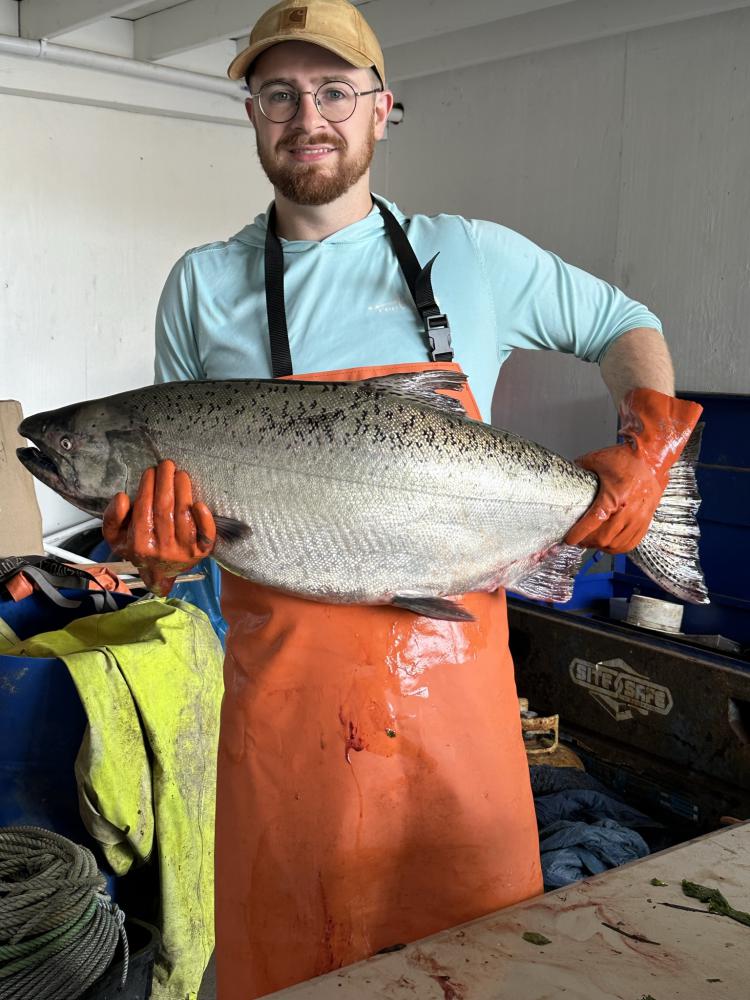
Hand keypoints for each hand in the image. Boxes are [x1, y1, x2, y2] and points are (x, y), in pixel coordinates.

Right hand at [103, 459, 215, 595]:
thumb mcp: (116, 537)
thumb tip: (122, 498)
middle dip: (165, 483)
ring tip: (180, 474)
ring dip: (183, 491)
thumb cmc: (139, 547)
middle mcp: (162, 549)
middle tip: (167, 465)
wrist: (160, 572)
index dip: (147, 488)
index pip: (143, 510)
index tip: (150, 471)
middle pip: (164, 509)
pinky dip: (205, 519)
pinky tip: (199, 503)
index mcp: (139, 545)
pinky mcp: (201, 551)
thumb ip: (112, 518)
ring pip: (184, 516)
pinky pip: (206, 535)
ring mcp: (183, 551)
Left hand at [564, 388, 701, 553]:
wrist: (653, 458)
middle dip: (588, 542)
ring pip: (617, 544)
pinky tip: (609, 542)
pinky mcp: (646, 521)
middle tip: (579, 539)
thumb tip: (566, 473)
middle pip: (604, 538)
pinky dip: (618, 546)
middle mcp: (629, 510)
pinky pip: (631, 543)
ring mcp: (640, 518)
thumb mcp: (598, 460)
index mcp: (615, 496)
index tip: (569, 539)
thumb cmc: (628, 459)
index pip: (593, 522)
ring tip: (592, 542)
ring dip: (602, 546)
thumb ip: (580, 468)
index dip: (578, 534)